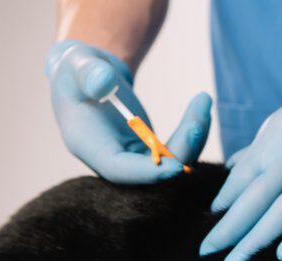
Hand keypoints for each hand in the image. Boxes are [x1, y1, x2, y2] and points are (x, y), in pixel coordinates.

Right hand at [45, 40, 210, 182]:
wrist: (89, 77)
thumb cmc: (79, 71)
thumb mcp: (78, 65)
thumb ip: (89, 74)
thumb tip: (103, 82)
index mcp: (89, 146)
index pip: (119, 171)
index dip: (148, 173)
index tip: (177, 167)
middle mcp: (113, 161)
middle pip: (153, 172)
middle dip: (181, 150)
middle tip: (197, 121)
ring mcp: (133, 160)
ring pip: (171, 163)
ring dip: (193, 138)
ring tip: (202, 101)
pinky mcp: (149, 153)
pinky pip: (177, 151)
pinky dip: (193, 133)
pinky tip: (201, 108)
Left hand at [200, 57, 281, 260]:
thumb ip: (259, 150)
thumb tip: (229, 171)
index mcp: (278, 138)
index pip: (243, 175)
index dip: (224, 199)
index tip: (209, 220)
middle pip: (255, 197)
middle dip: (228, 227)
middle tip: (205, 252)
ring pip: (281, 211)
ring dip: (253, 241)